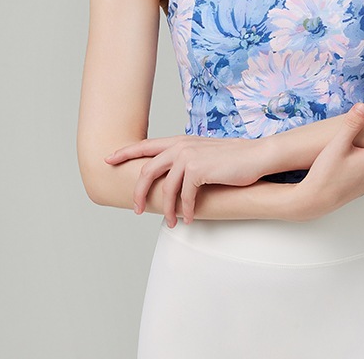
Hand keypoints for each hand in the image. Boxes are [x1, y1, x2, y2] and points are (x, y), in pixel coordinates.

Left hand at [104, 135, 266, 226]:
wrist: (255, 156)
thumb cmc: (233, 158)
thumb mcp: (205, 153)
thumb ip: (187, 159)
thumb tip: (174, 176)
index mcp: (179, 141)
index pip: (145, 145)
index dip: (125, 152)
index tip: (108, 159)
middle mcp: (180, 146)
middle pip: (147, 170)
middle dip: (138, 192)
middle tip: (135, 210)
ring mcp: (187, 156)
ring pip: (165, 189)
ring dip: (166, 209)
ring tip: (170, 222)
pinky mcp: (197, 170)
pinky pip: (184, 197)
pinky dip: (186, 210)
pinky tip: (190, 219)